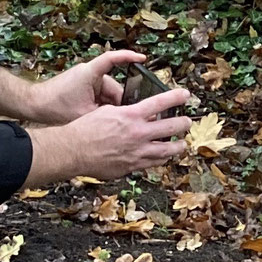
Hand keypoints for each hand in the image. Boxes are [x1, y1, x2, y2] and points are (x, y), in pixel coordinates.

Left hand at [19, 48, 152, 124]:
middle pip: (114, 86)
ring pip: (107, 93)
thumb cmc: (55, 106)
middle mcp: (89, 73)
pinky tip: (102, 120)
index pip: (113, 59)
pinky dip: (102, 106)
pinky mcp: (82, 87)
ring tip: (110, 122)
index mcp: (90, 73)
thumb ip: (105, 113)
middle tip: (126, 117)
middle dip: (119, 103)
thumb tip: (122, 117)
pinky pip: (98, 95)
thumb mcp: (84, 113)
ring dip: (109, 107)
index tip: (143, 59)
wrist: (34, 105)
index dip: (129, 57)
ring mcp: (85, 80)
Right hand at [26, 89, 195, 186]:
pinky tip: (163, 157)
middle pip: (171, 127)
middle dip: (183, 123)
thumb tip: (141, 113)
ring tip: (183, 143)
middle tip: (187, 121)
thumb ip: (127, 112)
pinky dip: (161, 159)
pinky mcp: (132, 166)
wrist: (73, 150)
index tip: (186, 94)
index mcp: (131, 115)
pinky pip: (153, 163)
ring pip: (167, 150)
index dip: (177, 97)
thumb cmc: (86, 128)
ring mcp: (137, 152)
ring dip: (178, 146)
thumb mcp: (108, 111)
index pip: (161, 102)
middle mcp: (138, 133)